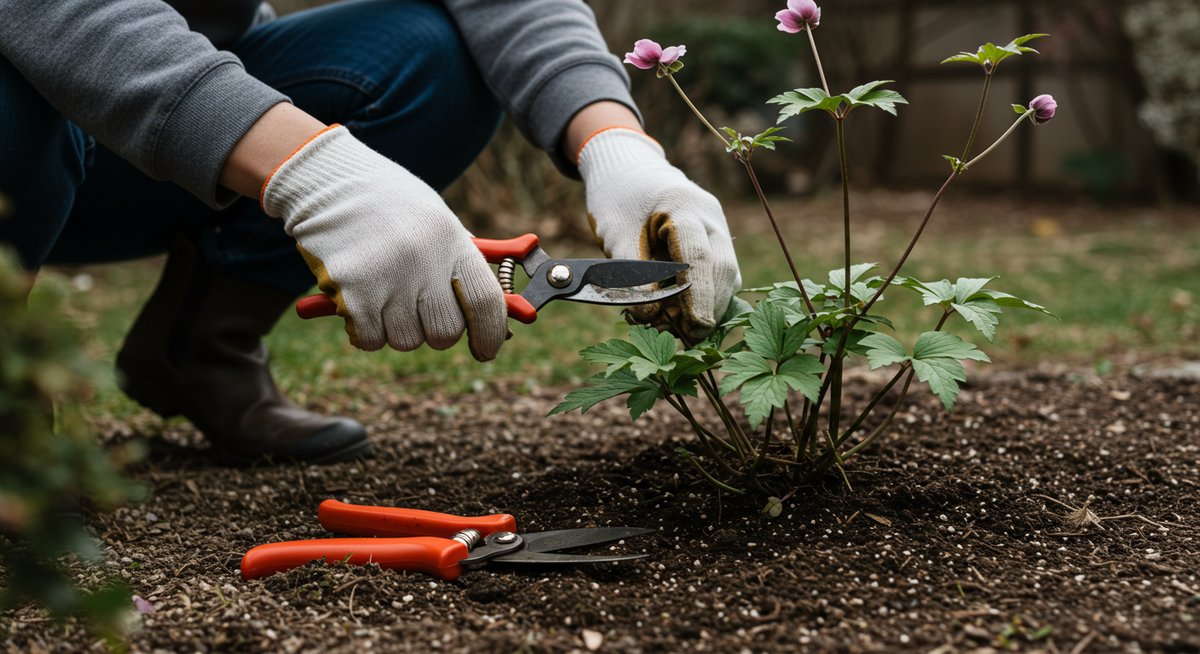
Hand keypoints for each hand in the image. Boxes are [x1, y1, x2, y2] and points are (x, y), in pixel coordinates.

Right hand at [260, 125, 507, 359]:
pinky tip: (358, 301)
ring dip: (395, 329)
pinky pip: (370, 340)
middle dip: (435, 332)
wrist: (327, 182)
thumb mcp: (437, 222)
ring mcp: (387, 277)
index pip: (485, 301)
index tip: (485, 349)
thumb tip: (496, 319)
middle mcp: (423, 259)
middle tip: (419, 313)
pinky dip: (364, 331)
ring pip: (406, 340)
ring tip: (382, 293)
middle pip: (445, 331)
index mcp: (452, 240)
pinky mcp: (351, 292)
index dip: (490, 333)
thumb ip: (462, 266)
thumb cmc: (389, 206)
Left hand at [578, 127, 741, 340]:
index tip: (694, 327)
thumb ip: (631, 277)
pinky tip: (686, 314)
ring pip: (727, 273)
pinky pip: (719, 272)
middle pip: (722, 268)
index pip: (699, 257)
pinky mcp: (715, 238)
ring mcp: (718, 226)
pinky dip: (706, 295)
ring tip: (683, 330)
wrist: (629, 171)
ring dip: (710, 305)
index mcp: (683, 207)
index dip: (698, 296)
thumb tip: (650, 317)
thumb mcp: (616, 237)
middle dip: (709, 308)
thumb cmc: (618, 199)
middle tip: (690, 338)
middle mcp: (710, 216)